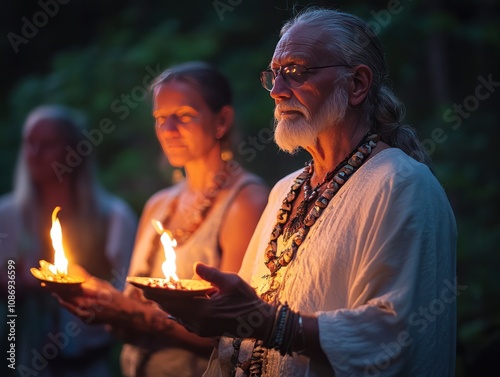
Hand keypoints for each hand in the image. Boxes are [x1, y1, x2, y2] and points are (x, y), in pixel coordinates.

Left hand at [54, 273, 123, 324]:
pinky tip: (58, 298)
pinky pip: (71, 309)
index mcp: (94, 292)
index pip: (72, 284)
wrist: (122, 314)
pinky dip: (64, 302)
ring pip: (67, 301)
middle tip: (43, 281)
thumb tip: (74, 271)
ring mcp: (85, 312)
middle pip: (66, 293)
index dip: (60, 280)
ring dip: (57, 293)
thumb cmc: (114, 296)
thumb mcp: (103, 285)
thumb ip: (89, 280)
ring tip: (47, 287)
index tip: (51, 274)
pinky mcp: (84, 319)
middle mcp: (88, 303)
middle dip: (54, 287)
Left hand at [145, 263, 275, 338]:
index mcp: (203, 311)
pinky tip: (172, 306)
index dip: (157, 293)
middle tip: (144, 289)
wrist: (259, 322)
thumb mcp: (231, 282)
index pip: (174, 301)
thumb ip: (212, 274)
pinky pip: (185, 320)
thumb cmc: (247, 300)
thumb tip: (196, 266)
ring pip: (178, 315)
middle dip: (158, 298)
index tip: (143, 287)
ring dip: (167, 305)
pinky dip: (177, 311)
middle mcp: (199, 323)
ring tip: (155, 295)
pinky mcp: (205, 331)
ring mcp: (201, 329)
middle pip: (172, 309)